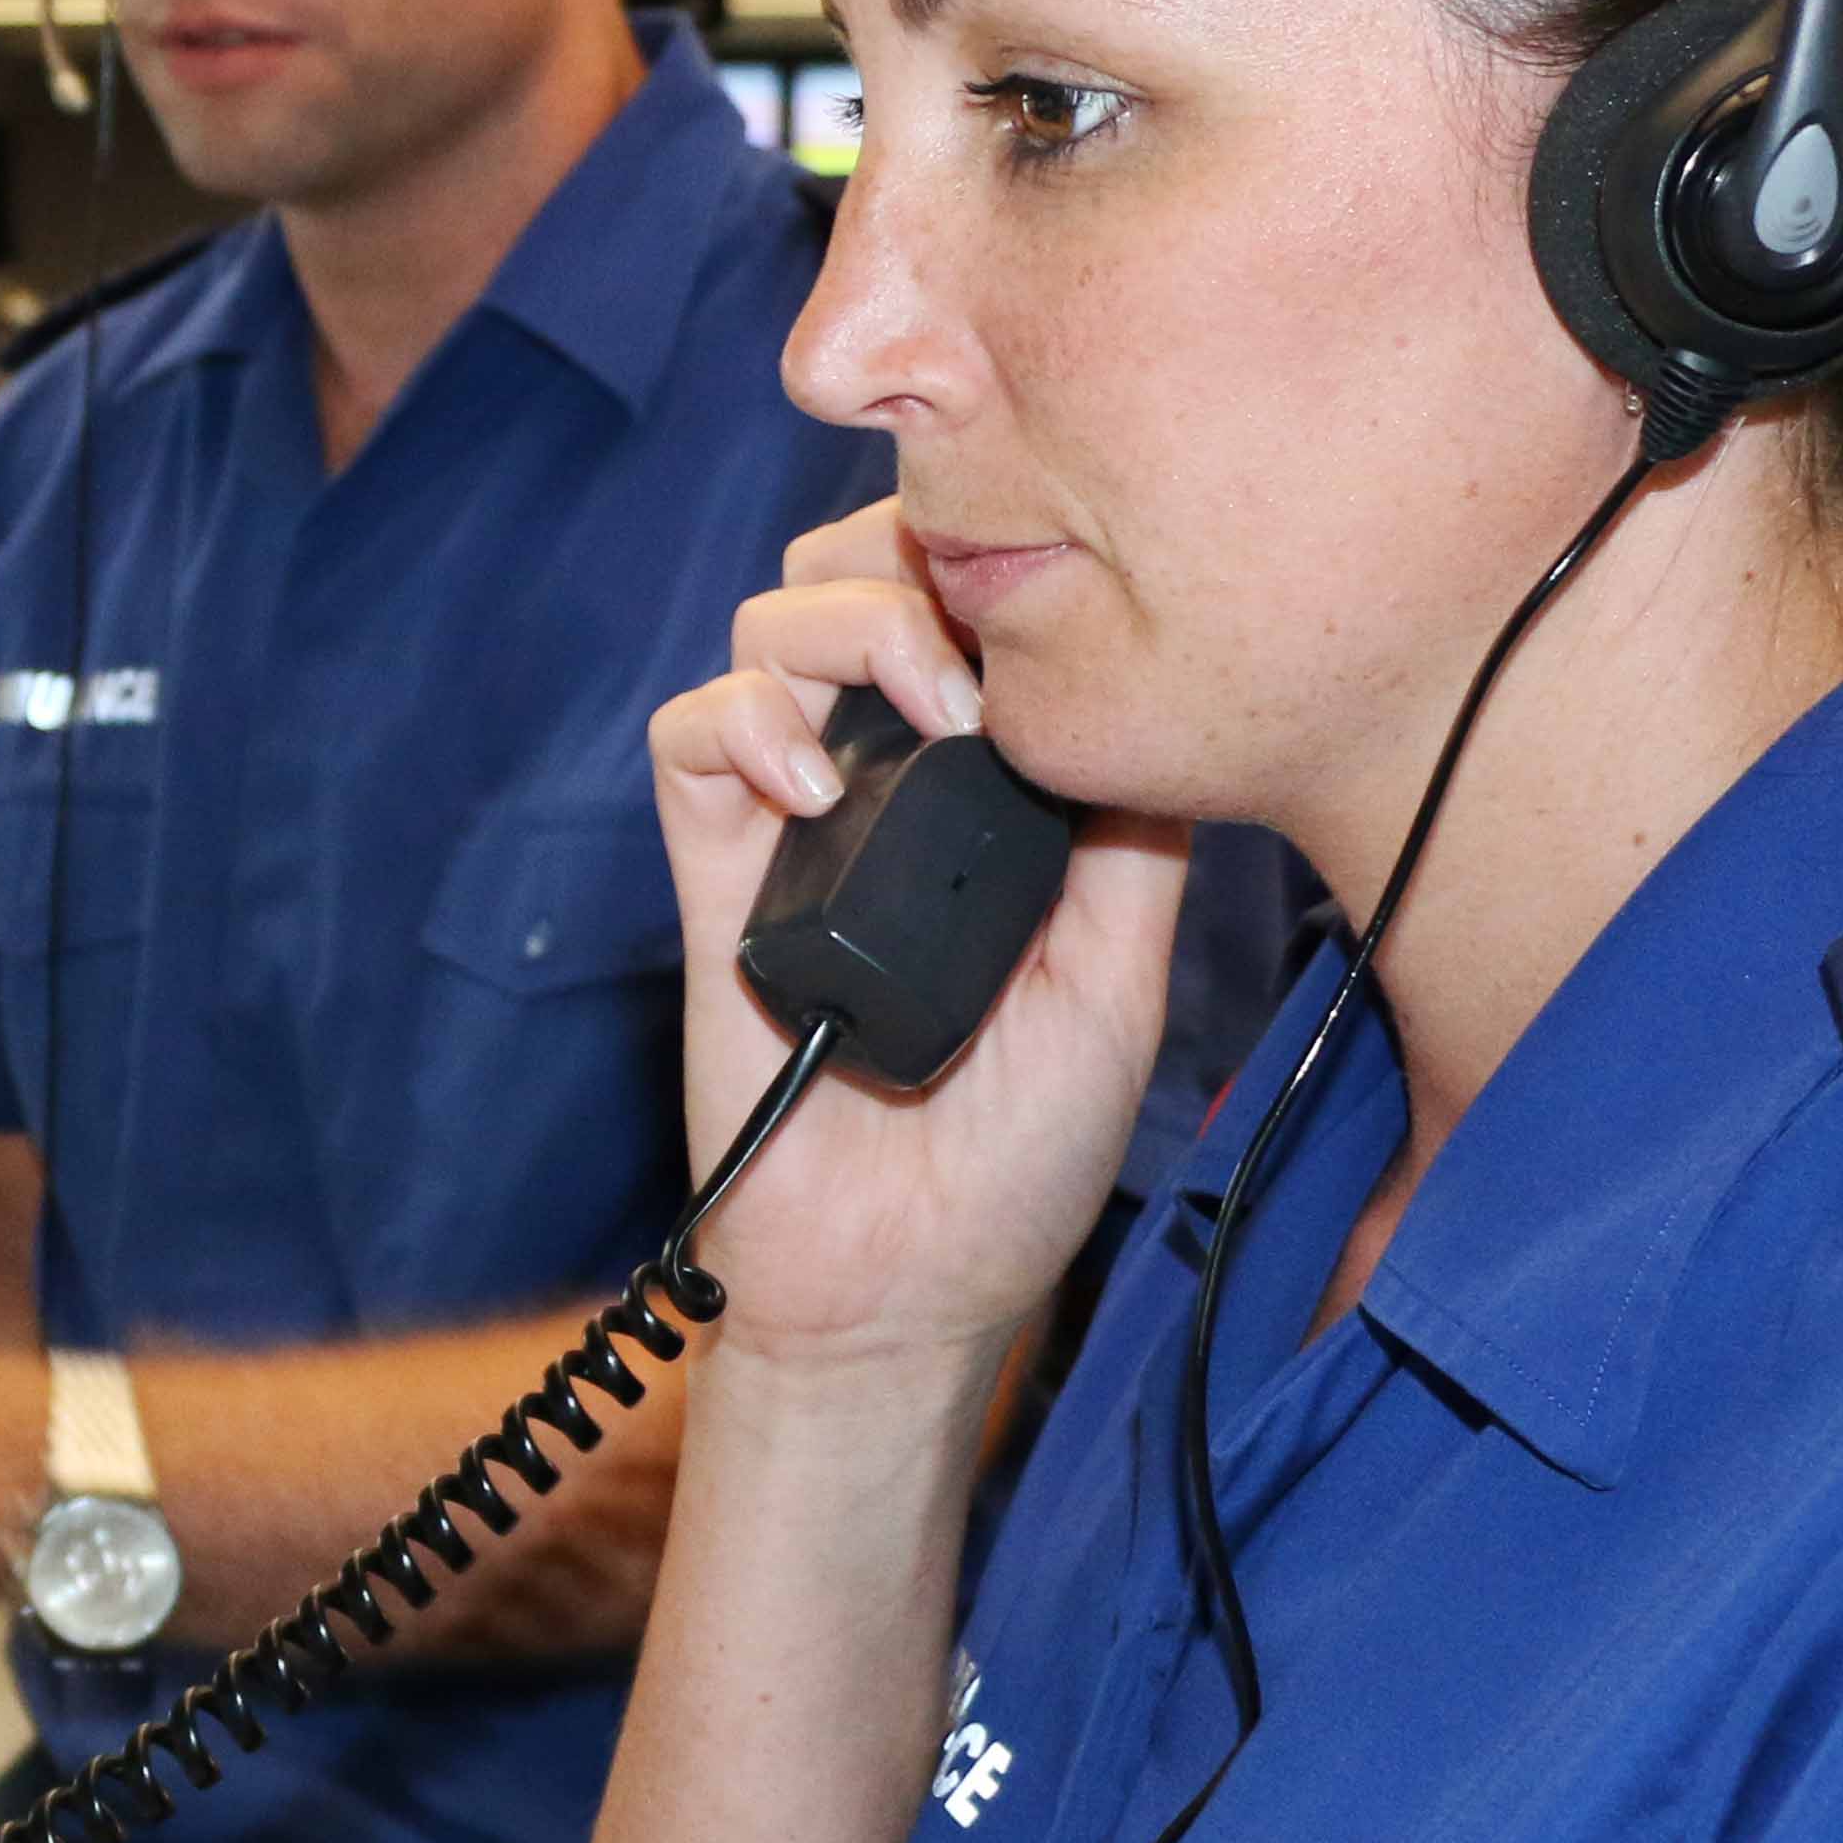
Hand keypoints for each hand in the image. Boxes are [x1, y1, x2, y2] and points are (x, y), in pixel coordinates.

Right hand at [650, 503, 1187, 1367]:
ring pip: (770, 626)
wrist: (904, 1286)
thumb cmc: (1015, 1160)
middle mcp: (885, 784)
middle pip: (857, 574)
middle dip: (910, 555)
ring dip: (844, 625)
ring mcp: (791, 824)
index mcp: (985, 794)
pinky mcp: (712, 879)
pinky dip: (743, 724)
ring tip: (924, 703)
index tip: (1071, 602)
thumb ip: (1128, 842)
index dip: (998, 562)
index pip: (969, 609)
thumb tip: (1154, 698)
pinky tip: (812, 784)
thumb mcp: (1121, 979)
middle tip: (982, 646)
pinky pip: (689, 742)